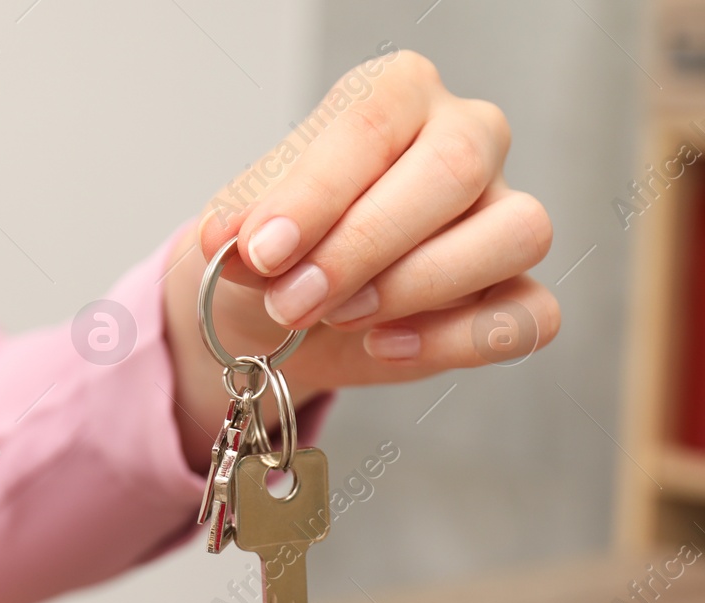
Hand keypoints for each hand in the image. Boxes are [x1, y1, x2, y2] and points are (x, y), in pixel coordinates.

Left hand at [162, 47, 558, 463]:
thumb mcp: (242, 231)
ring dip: (416, 286)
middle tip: (291, 303)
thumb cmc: (274, 249)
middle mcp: (468, 137)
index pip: (372, 124)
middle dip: (363, 247)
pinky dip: (458, 340)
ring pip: (516, 233)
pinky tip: (385, 346)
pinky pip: (531, 314)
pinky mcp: (517, 290)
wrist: (278, 315)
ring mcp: (504, 213)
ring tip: (337, 318)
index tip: (260, 252)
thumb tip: (233, 236)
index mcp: (397, 93)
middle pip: (455, 169)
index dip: (316, 194)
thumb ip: (245, 225)